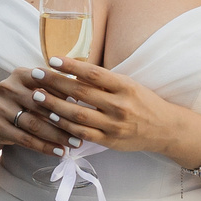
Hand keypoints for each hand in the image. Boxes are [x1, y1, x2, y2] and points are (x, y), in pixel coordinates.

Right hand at [0, 70, 81, 156]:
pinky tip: (59, 152)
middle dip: (65, 118)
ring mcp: (1, 108)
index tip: (85, 104)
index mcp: (20, 74)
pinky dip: (44, 147)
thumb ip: (54, 88)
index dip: (65, 92)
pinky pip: (25, 139)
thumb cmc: (24, 101)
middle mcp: (8, 88)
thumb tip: (84, 96)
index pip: (46, 81)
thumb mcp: (35, 89)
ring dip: (57, 135)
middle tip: (84, 129)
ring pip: (34, 124)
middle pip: (41, 105)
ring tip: (75, 143)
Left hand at [38, 58, 200, 165]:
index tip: (52, 59)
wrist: (165, 129)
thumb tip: (73, 70)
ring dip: (54, 105)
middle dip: (55, 83)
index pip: (94, 73)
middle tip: (35, 74)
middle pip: (81, 93)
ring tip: (36, 96)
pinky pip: (83, 133)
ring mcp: (114, 125)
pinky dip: (66, 126)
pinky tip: (52, 118)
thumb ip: (104, 80)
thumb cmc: (143, 101)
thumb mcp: (128, 84)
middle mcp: (120, 105)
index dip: (71, 66)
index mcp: (125, 86)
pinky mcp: (110, 141)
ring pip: (78, 114)